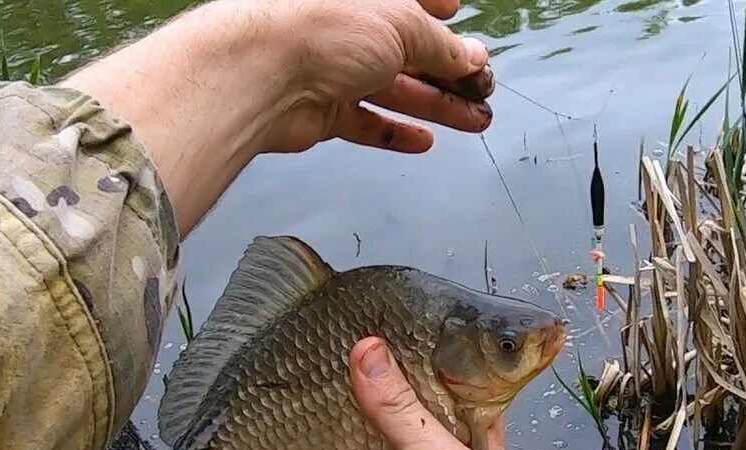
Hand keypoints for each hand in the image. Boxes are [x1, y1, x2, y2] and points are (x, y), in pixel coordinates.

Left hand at [264, 0, 494, 154]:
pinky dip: (393, 132)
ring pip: (392, 89)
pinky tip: (424, 140)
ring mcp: (331, 68)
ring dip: (434, 106)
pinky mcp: (320, 110)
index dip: (435, 8)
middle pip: (406, 51)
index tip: (457, 15)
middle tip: (483, 93)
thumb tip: (472, 58)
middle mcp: (345, 26)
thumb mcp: (403, 25)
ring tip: (475, 121)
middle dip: (448, 73)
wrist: (261, 73)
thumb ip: (441, 47)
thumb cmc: (325, 27)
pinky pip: (364, 121)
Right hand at [314, 337, 511, 449]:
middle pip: (409, 396)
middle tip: (360, 320)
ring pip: (366, 417)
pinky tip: (304, 393)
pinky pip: (328, 447)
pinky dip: (315, 424)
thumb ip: (405, 411)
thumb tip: (370, 354)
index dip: (449, 350)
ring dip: (348, 390)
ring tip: (330, 343)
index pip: (467, 384)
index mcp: (474, 449)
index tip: (417, 313)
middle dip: (388, 365)